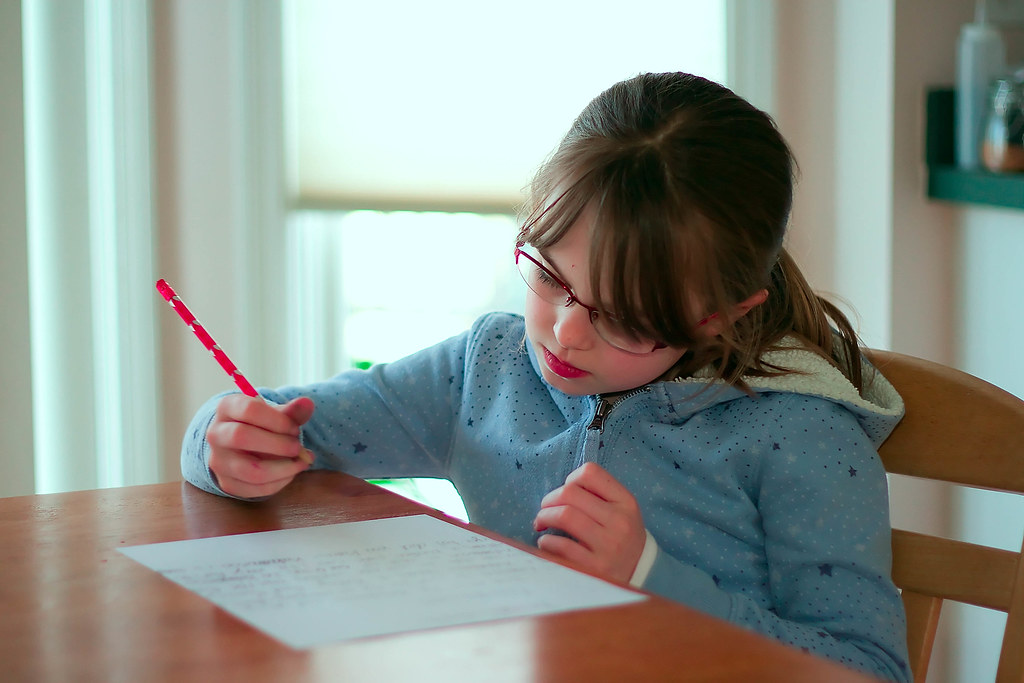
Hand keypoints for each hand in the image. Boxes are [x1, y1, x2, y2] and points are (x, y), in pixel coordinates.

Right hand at [206, 394, 315, 497]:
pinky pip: (254, 489)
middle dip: (278, 444)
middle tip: (297, 447)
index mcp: (227, 407)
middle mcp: (215, 434)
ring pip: (249, 470)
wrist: (242, 445)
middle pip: (241, 437)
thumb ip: (293, 411)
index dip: (278, 420)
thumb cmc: (262, 425)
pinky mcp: (227, 483)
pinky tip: (290, 473)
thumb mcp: (276, 414)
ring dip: (282, 469)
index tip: (295, 429)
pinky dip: (279, 483)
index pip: (249, 409)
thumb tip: (307, 403)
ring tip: (300, 462)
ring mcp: (218, 461)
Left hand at [533, 462, 645, 583]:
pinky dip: (547, 541)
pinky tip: (547, 543)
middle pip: (570, 493)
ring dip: (544, 517)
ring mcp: (609, 546)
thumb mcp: (622, 510)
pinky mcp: (596, 568)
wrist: (641, 574)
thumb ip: (598, 494)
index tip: (566, 493)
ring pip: (564, 516)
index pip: (590, 473)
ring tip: (541, 523)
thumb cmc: (623, 536)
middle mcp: (619, 521)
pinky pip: (562, 546)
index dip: (571, 479)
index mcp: (626, 502)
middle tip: (545, 509)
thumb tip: (561, 489)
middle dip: (549, 499)